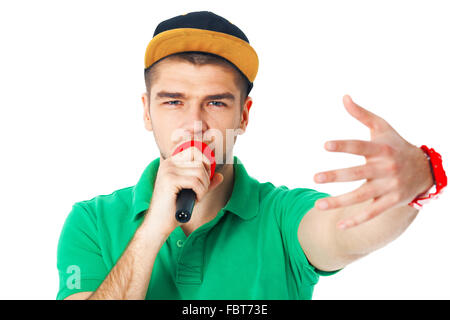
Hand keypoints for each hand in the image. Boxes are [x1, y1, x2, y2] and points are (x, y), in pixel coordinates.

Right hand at [143, 146, 223, 235]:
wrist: (159, 223)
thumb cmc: (175, 208)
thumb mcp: (193, 192)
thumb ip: (205, 183)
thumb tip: (220, 176)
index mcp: (172, 163)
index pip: (194, 151)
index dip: (206, 163)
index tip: (206, 179)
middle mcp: (169, 163)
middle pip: (200, 163)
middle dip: (206, 180)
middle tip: (200, 192)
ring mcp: (168, 170)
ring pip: (199, 172)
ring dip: (204, 187)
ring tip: (197, 197)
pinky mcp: (170, 180)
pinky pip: (195, 182)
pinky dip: (200, 192)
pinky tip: (194, 199)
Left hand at [313, 95, 433, 228]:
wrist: (424, 170)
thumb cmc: (395, 145)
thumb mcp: (382, 128)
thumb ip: (361, 114)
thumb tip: (344, 97)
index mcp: (381, 149)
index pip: (360, 147)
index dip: (343, 146)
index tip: (325, 145)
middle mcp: (385, 169)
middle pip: (357, 173)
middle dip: (336, 176)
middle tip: (315, 178)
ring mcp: (388, 187)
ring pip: (360, 196)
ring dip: (339, 202)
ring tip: (318, 205)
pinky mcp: (391, 201)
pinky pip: (372, 213)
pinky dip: (357, 220)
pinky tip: (339, 226)